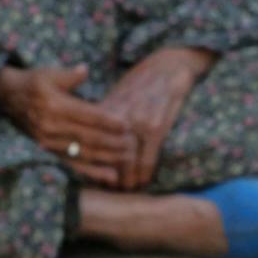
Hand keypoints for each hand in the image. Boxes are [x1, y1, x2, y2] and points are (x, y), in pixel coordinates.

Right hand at [0, 64, 136, 187]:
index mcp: (55, 106)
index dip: (109, 121)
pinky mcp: (47, 151)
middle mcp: (51, 127)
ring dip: (107, 158)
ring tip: (127, 160)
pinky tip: (109, 176)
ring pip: (83, 153)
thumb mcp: (50, 73)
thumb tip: (85, 71)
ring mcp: (48, 142)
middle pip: (89, 137)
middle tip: (133, 145)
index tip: (127, 125)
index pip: (88, 116)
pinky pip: (72, 164)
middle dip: (113, 142)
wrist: (8, 96)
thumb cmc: (34, 82)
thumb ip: (70, 75)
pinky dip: (91, 172)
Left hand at [102, 47, 214, 189]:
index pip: (93, 145)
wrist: (167, 66)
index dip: (92, 165)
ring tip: (129, 190)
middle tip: (112, 191)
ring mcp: (137, 122)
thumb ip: (105, 117)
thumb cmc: (141, 81)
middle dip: (109, 178)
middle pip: (108, 156)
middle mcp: (118, 118)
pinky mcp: (156, 126)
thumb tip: (90, 137)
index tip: (93, 179)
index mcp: (106, 111)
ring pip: (127, 160)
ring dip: (128, 180)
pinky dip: (146, 172)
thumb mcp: (117, 95)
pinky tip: (145, 182)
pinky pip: (148, 157)